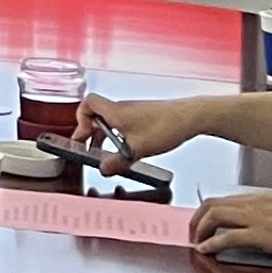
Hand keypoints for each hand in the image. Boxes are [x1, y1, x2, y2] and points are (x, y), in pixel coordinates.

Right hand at [81, 94, 203, 159]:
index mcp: (115, 112)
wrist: (191, 117)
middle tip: (89, 148)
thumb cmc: (166, 126)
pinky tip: (129, 148)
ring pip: (111, 121)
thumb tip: (104, 168)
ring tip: (108, 152)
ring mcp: (134, 112)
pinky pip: (124, 124)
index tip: (82, 136)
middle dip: (90, 133)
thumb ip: (117, 162)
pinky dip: (120, 136)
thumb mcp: (138, 150)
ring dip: (105, 136)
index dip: (80, 119)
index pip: (87, 104)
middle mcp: (122, 109)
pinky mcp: (144, 116)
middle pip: (97, 115)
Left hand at [191, 192, 271, 265]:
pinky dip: (212, 243)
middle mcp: (255, 203)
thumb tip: (249, 224)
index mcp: (261, 198)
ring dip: (201, 229)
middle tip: (193, 232)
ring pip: (216, 215)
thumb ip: (264, 214)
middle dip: (197, 218)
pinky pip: (228, 236)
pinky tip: (207, 249)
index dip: (207, 211)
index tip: (202, 222)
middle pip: (213, 204)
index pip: (224, 199)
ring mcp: (258, 217)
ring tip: (197, 241)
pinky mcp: (262, 234)